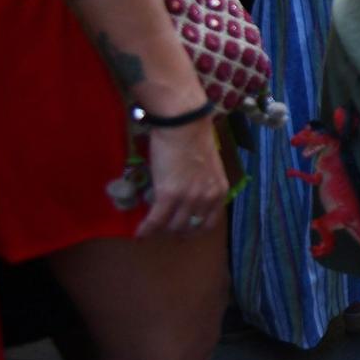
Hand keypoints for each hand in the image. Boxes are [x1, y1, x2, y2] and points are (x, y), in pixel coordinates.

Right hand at [136, 120, 229, 237]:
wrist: (184, 125)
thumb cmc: (194, 139)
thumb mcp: (208, 167)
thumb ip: (203, 184)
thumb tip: (189, 195)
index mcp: (219, 191)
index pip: (210, 223)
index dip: (196, 230)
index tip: (186, 232)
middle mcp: (207, 198)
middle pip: (190, 227)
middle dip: (177, 231)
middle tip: (165, 230)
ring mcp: (188, 198)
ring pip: (173, 226)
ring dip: (161, 230)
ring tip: (152, 229)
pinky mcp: (168, 195)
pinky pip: (156, 220)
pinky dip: (146, 230)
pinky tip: (139, 234)